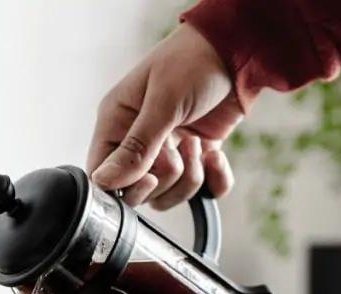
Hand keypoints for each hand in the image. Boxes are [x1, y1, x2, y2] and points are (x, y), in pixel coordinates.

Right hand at [86, 23, 242, 209]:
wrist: (237, 51)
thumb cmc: (192, 62)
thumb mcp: (163, 102)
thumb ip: (136, 147)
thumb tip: (104, 181)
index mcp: (116, 122)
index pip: (104, 174)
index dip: (125, 187)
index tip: (151, 177)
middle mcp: (137, 141)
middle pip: (138, 191)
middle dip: (165, 179)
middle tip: (181, 150)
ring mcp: (167, 151)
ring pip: (168, 195)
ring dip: (190, 179)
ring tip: (198, 144)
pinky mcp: (196, 157)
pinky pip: (202, 191)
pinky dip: (214, 181)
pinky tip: (216, 155)